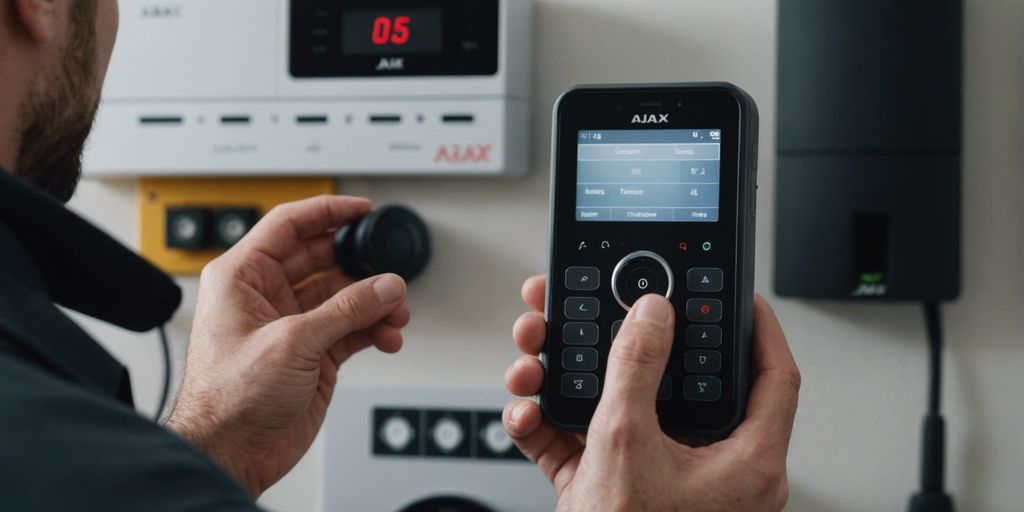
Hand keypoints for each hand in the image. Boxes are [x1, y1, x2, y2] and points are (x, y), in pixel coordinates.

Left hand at [166, 196, 409, 495]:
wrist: (230, 452)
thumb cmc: (227, 398)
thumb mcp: (291, 342)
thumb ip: (345, 311)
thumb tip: (384, 287)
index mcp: (243, 277)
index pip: (289, 225)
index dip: (327, 211)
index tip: (360, 208)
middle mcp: (267, 296)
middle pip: (323, 259)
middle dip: (360, 266)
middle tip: (387, 271)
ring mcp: (292, 325)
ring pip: (344, 296)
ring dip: (374, 302)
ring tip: (395, 313)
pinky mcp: (312, 354)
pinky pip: (352, 328)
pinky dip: (374, 329)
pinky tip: (388, 335)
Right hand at [504, 276, 799, 511]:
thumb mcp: (628, 444)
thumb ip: (637, 369)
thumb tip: (650, 314)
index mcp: (742, 461)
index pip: (770, 377)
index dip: (756, 326)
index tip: (737, 292)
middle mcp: (706, 468)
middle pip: (674, 382)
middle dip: (622, 341)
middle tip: (602, 306)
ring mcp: (658, 480)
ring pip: (620, 407)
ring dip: (570, 378)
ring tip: (536, 356)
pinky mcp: (615, 493)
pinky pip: (586, 443)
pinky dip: (552, 424)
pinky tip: (526, 411)